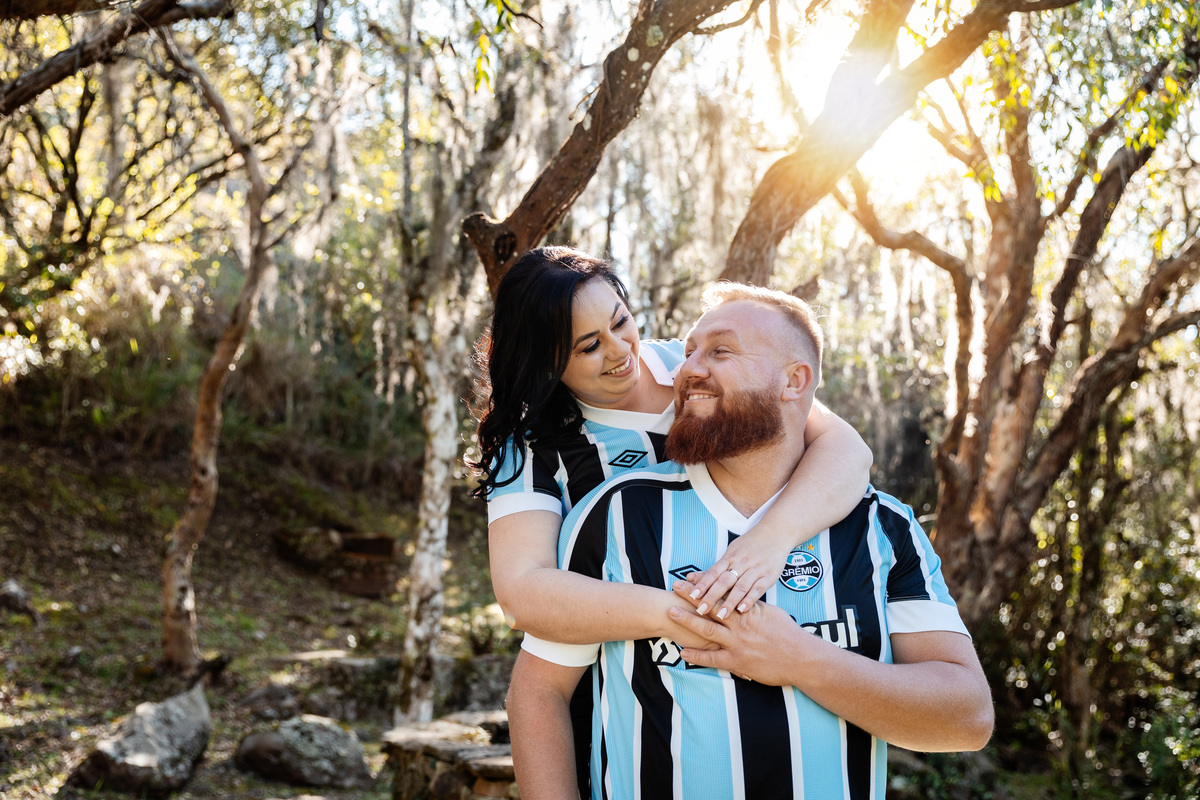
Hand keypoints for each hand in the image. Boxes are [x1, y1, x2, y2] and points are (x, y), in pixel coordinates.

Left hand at [666, 598, 815, 685]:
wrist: (801, 658)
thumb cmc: (788, 634)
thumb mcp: (771, 614)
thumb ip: (753, 606)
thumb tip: (742, 598)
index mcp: (747, 610)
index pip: (722, 593)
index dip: (705, 585)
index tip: (690, 578)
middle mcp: (739, 624)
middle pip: (710, 606)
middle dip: (691, 596)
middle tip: (674, 587)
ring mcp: (737, 642)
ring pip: (707, 629)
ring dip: (687, 620)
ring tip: (670, 613)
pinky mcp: (737, 661)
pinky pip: (712, 658)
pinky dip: (697, 656)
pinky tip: (683, 652)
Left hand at [680, 533, 793, 619]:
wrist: (776, 532)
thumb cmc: (750, 545)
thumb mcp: (731, 553)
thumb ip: (713, 569)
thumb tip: (689, 578)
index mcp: (730, 557)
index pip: (713, 572)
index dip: (702, 584)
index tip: (691, 596)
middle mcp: (741, 563)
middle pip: (724, 581)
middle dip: (712, 596)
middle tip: (701, 610)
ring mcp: (755, 569)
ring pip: (740, 587)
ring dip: (730, 602)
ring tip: (720, 616)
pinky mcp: (769, 576)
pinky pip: (758, 589)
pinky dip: (750, 599)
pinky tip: (742, 609)